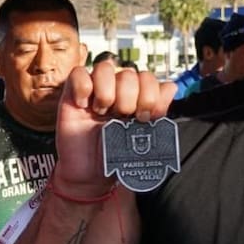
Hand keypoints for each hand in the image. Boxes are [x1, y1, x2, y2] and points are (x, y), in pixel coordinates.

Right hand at [54, 63, 176, 194]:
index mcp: (136, 98)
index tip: (146, 116)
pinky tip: (85, 106)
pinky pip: (78, 73)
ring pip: (105, 67)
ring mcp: (95, 91)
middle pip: (129, 72)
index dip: (150, 94)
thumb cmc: (115, 156)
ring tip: (103, 111)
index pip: (148, 78)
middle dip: (130, 97)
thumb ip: (158, 110)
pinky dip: (83, 88)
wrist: (91, 176)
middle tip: (124, 116)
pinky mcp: (72, 95)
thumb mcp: (143, 136)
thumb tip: (170, 88)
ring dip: (107, 91)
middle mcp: (117, 91)